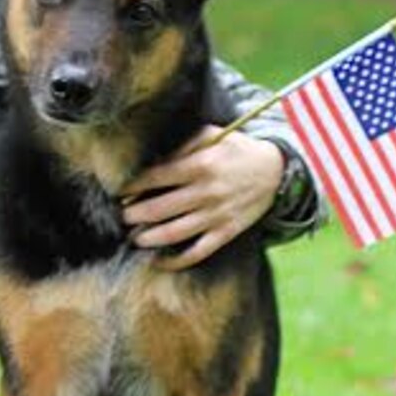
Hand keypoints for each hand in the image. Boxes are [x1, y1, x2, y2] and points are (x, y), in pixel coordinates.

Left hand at [120, 129, 283, 269]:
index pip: (155, 178)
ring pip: (174, 233)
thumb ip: (182, 145)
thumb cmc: (237, 149)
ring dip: (148, 238)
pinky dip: (177, 260)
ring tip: (134, 238)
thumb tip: (153, 161)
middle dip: (134, 215)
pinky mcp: (226, 232)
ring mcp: (216, 215)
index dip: (133, 187)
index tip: (120, 193)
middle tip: (121, 217)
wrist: (275, 170)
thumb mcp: (212, 135)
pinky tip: (159, 260)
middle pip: (159, 209)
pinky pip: (198, 251)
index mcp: (200, 165)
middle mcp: (206, 192)